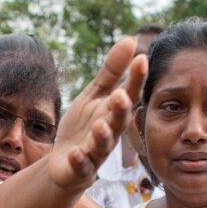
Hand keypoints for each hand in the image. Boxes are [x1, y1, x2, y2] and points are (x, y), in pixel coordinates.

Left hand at [47, 38, 145, 190]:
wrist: (65, 162)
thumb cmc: (84, 126)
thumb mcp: (95, 95)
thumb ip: (111, 71)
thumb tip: (131, 38)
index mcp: (114, 112)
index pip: (129, 94)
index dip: (136, 78)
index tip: (142, 59)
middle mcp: (109, 132)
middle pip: (118, 121)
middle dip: (121, 109)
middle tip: (121, 95)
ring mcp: (95, 152)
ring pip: (102, 145)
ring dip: (102, 137)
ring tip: (99, 126)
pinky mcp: (80, 168)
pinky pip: (81, 165)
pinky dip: (78, 160)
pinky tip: (74, 153)